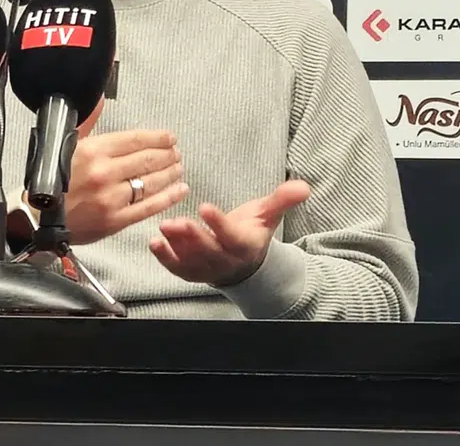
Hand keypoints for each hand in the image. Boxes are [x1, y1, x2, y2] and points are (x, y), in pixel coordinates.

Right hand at [56, 101, 188, 245]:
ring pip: (152, 181)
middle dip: (167, 154)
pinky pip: (149, 206)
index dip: (157, 137)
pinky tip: (179, 190)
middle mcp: (104, 172)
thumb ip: (89, 123)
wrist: (38, 217)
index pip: (135, 139)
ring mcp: (112, 197)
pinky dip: (168, 197)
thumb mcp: (68, 145)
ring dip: (170, 173)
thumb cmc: (51, 181)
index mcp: (93, 150)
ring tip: (178, 167)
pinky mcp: (116, 220)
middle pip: (147, 159)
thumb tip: (99, 101)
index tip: (169, 137)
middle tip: (175, 152)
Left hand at [148, 180, 310, 287]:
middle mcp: (225, 260)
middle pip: (208, 251)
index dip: (218, 223)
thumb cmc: (252, 232)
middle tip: (177, 222)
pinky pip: (177, 269)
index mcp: (244, 245)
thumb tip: (305, 186)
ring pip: (191, 260)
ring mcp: (207, 269)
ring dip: (176, 245)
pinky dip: (165, 259)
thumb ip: (283, 200)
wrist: (245, 265)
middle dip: (193, 238)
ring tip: (164, 228)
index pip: (231, 236)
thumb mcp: (268, 215)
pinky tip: (154, 243)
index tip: (205, 206)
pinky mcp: (191, 272)